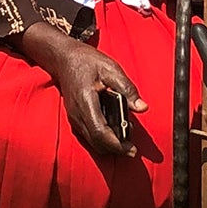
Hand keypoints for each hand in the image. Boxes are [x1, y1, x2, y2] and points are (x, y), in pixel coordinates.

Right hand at [21, 24, 145, 158]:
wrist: (64, 58)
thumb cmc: (87, 61)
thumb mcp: (111, 69)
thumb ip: (127, 89)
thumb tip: (142, 107)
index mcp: (86, 102)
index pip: (100, 132)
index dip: (117, 144)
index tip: (131, 149)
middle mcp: (77, 114)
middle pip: (96, 142)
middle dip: (115, 148)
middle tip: (132, 148)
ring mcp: (74, 117)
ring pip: (92, 141)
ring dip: (109, 144)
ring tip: (126, 136)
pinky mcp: (75, 117)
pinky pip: (88, 134)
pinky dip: (102, 137)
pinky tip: (115, 129)